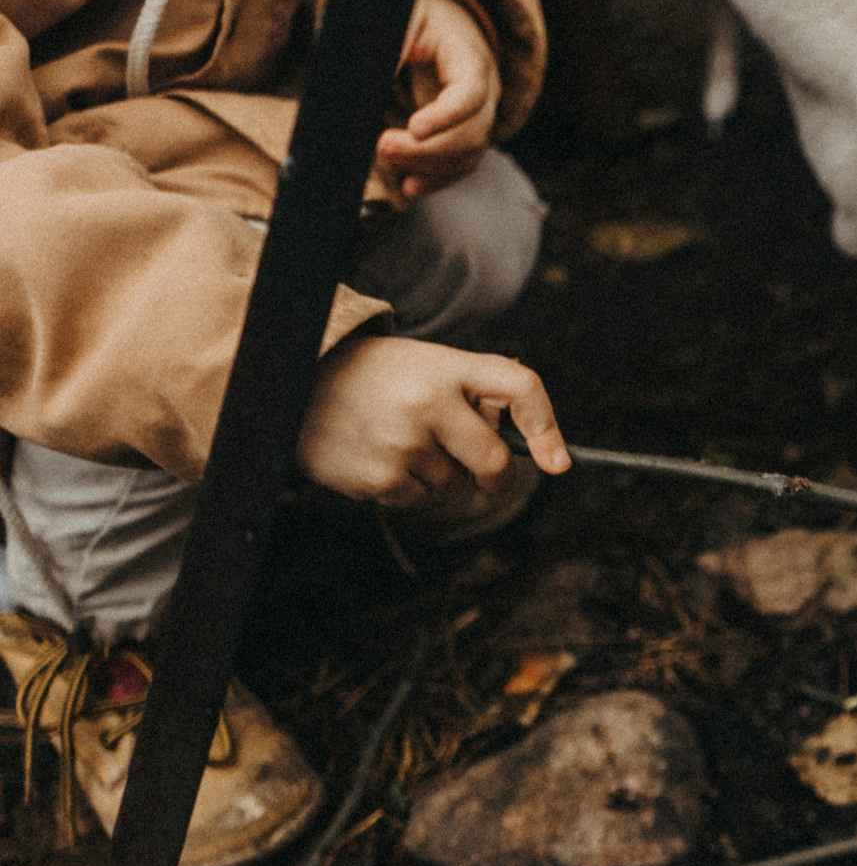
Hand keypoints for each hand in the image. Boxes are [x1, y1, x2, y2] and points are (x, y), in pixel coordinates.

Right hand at [299, 337, 568, 505]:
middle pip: (495, 463)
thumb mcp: (424, 364)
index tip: (558, 463)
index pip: (519, 386)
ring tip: (398, 441)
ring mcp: (403, 442)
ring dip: (438, 476)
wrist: (289, 381)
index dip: (547, 426)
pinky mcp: (380, 478)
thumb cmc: (373, 377)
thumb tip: (529, 446)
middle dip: (495, 476)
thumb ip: (473, 394)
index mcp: (447, 366)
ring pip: (454, 486)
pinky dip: (406, 489)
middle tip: (482, 472)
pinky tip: (377, 457)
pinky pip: (418, 501)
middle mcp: (429, 401)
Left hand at [376, 0, 499, 199]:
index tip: (414, 128)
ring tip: (386, 159)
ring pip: (467, 156)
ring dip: (428, 167)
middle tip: (383, 147)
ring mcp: (479, 120)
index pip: (471, 93)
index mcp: (470, 59)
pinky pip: (458, 167)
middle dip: (428, 149)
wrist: (447, 31)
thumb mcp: (405, 17)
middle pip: (471, 133)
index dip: (447, 116)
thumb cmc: (422, 21)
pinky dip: (435, 180)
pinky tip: (409, 187)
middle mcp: (485, 94)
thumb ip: (393, 43)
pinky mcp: (465, 138)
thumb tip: (372, 80)